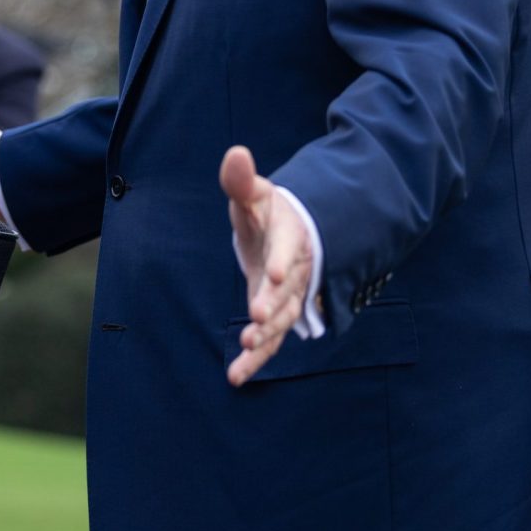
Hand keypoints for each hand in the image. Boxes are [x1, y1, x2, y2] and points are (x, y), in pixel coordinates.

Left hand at [223, 146, 314, 386]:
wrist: (290, 237)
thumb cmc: (268, 213)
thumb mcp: (255, 195)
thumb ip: (241, 180)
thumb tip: (236, 153)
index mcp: (290, 235)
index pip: (286, 247)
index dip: (281, 261)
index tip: (273, 274)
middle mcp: (294, 269)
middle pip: (287, 289)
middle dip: (272, 304)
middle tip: (257, 318)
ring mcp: (288, 296)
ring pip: (282, 319)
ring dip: (266, 335)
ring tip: (247, 347)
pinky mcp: (277, 316)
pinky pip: (271, 340)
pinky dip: (256, 359)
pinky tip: (236, 376)